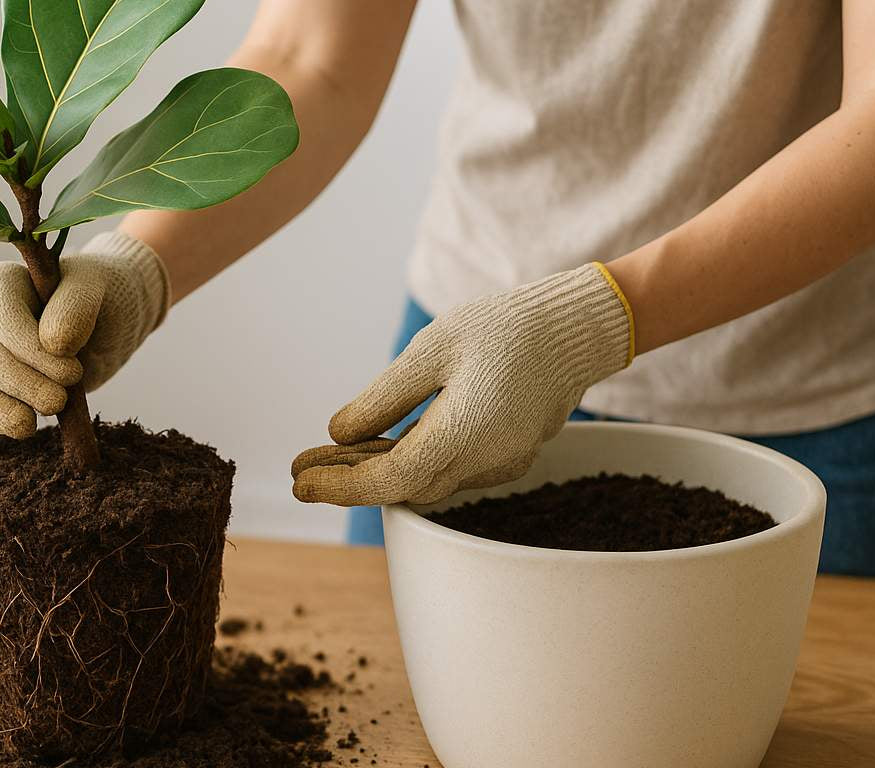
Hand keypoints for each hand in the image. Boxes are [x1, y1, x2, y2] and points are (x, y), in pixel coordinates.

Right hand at [0, 232, 169, 469]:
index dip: (29, 348)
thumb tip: (54, 343)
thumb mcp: (96, 288)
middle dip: (18, 383)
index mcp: (1, 284)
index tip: (72, 370)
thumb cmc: (102, 295)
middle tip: (58, 402)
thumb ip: (76, 306)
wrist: (110, 316)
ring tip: (29, 429)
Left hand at [291, 264, 632, 505]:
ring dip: (377, 472)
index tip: (298, 482)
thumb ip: (384, 398)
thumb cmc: (504, 328)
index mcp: (464, 435)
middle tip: (302, 467)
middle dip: (348, 480)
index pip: (387, 480)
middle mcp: (484, 461)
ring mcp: (500, 462)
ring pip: (424, 481)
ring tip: (329, 454)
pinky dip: (410, 461)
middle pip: (401, 487)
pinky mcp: (507, 453)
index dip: (339, 486)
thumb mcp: (432, 350)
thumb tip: (340, 434)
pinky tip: (380, 443)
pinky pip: (448, 468)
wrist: (576, 328)